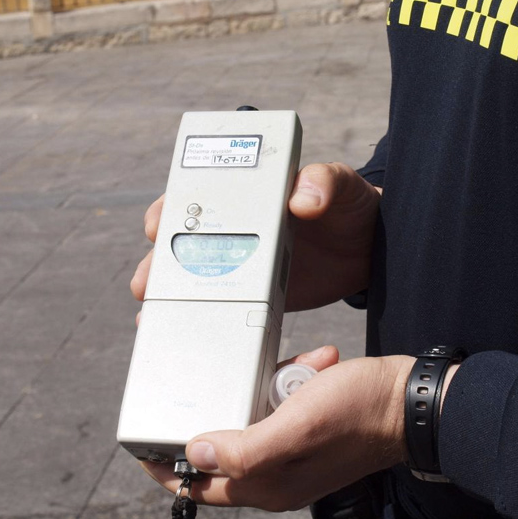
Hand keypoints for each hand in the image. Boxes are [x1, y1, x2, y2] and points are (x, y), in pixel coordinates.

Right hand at [130, 162, 381, 311]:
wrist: (369, 250)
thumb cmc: (348, 207)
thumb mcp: (339, 185)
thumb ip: (324, 182)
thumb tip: (302, 198)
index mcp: (245, 195)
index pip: (192, 196)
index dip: (167, 210)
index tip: (156, 225)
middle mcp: (233, 229)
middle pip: (179, 245)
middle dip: (156, 264)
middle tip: (148, 283)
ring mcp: (240, 265)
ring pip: (191, 281)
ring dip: (168, 298)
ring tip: (154, 318)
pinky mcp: (254, 298)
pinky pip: (219, 309)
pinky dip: (200, 322)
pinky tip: (184, 336)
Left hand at [141, 346, 413, 511]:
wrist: (408, 402)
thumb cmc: (359, 413)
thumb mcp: (297, 425)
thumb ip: (246, 448)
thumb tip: (199, 454)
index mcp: (268, 484)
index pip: (202, 486)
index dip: (171, 469)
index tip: (146, 447)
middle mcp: (277, 475)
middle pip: (227, 450)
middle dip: (229, 412)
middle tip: (235, 382)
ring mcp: (293, 454)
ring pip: (256, 420)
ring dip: (269, 388)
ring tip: (297, 369)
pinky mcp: (307, 432)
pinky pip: (282, 406)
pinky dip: (291, 382)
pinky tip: (313, 366)